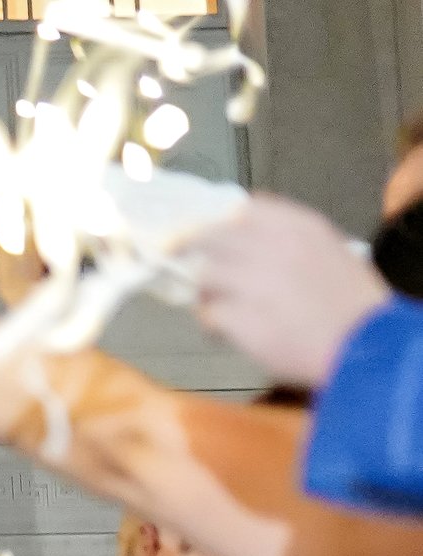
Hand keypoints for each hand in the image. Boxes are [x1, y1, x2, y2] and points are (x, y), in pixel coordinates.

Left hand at [190, 194, 388, 387]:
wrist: (367, 343)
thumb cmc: (352, 304)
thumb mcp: (330, 252)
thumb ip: (290, 241)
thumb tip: (247, 242)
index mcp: (299, 226)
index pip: (244, 209)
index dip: (220, 222)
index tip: (208, 235)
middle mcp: (273, 246)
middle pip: (210, 237)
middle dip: (194, 254)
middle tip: (191, 271)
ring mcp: (254, 281)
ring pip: (204, 276)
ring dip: (205, 294)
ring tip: (220, 309)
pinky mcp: (241, 317)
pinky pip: (210, 314)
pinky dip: (212, 324)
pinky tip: (225, 333)